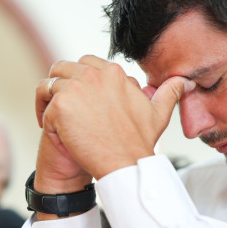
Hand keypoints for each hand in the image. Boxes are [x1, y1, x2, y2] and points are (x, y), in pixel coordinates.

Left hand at [38, 55, 191, 180]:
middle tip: (61, 108)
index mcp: (114, 72)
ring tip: (51, 118)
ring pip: (48, 83)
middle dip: (59, 85)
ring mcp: (75, 88)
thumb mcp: (158, 113)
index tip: (81, 101)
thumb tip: (183, 81)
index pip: (86, 63)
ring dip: (47, 99)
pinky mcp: (60, 105)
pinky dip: (43, 116)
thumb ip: (168, 92)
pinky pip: (44, 103)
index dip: (80, 80)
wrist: (125, 164)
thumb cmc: (139, 143)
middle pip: (63, 68)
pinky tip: (51, 131)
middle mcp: (94, 74)